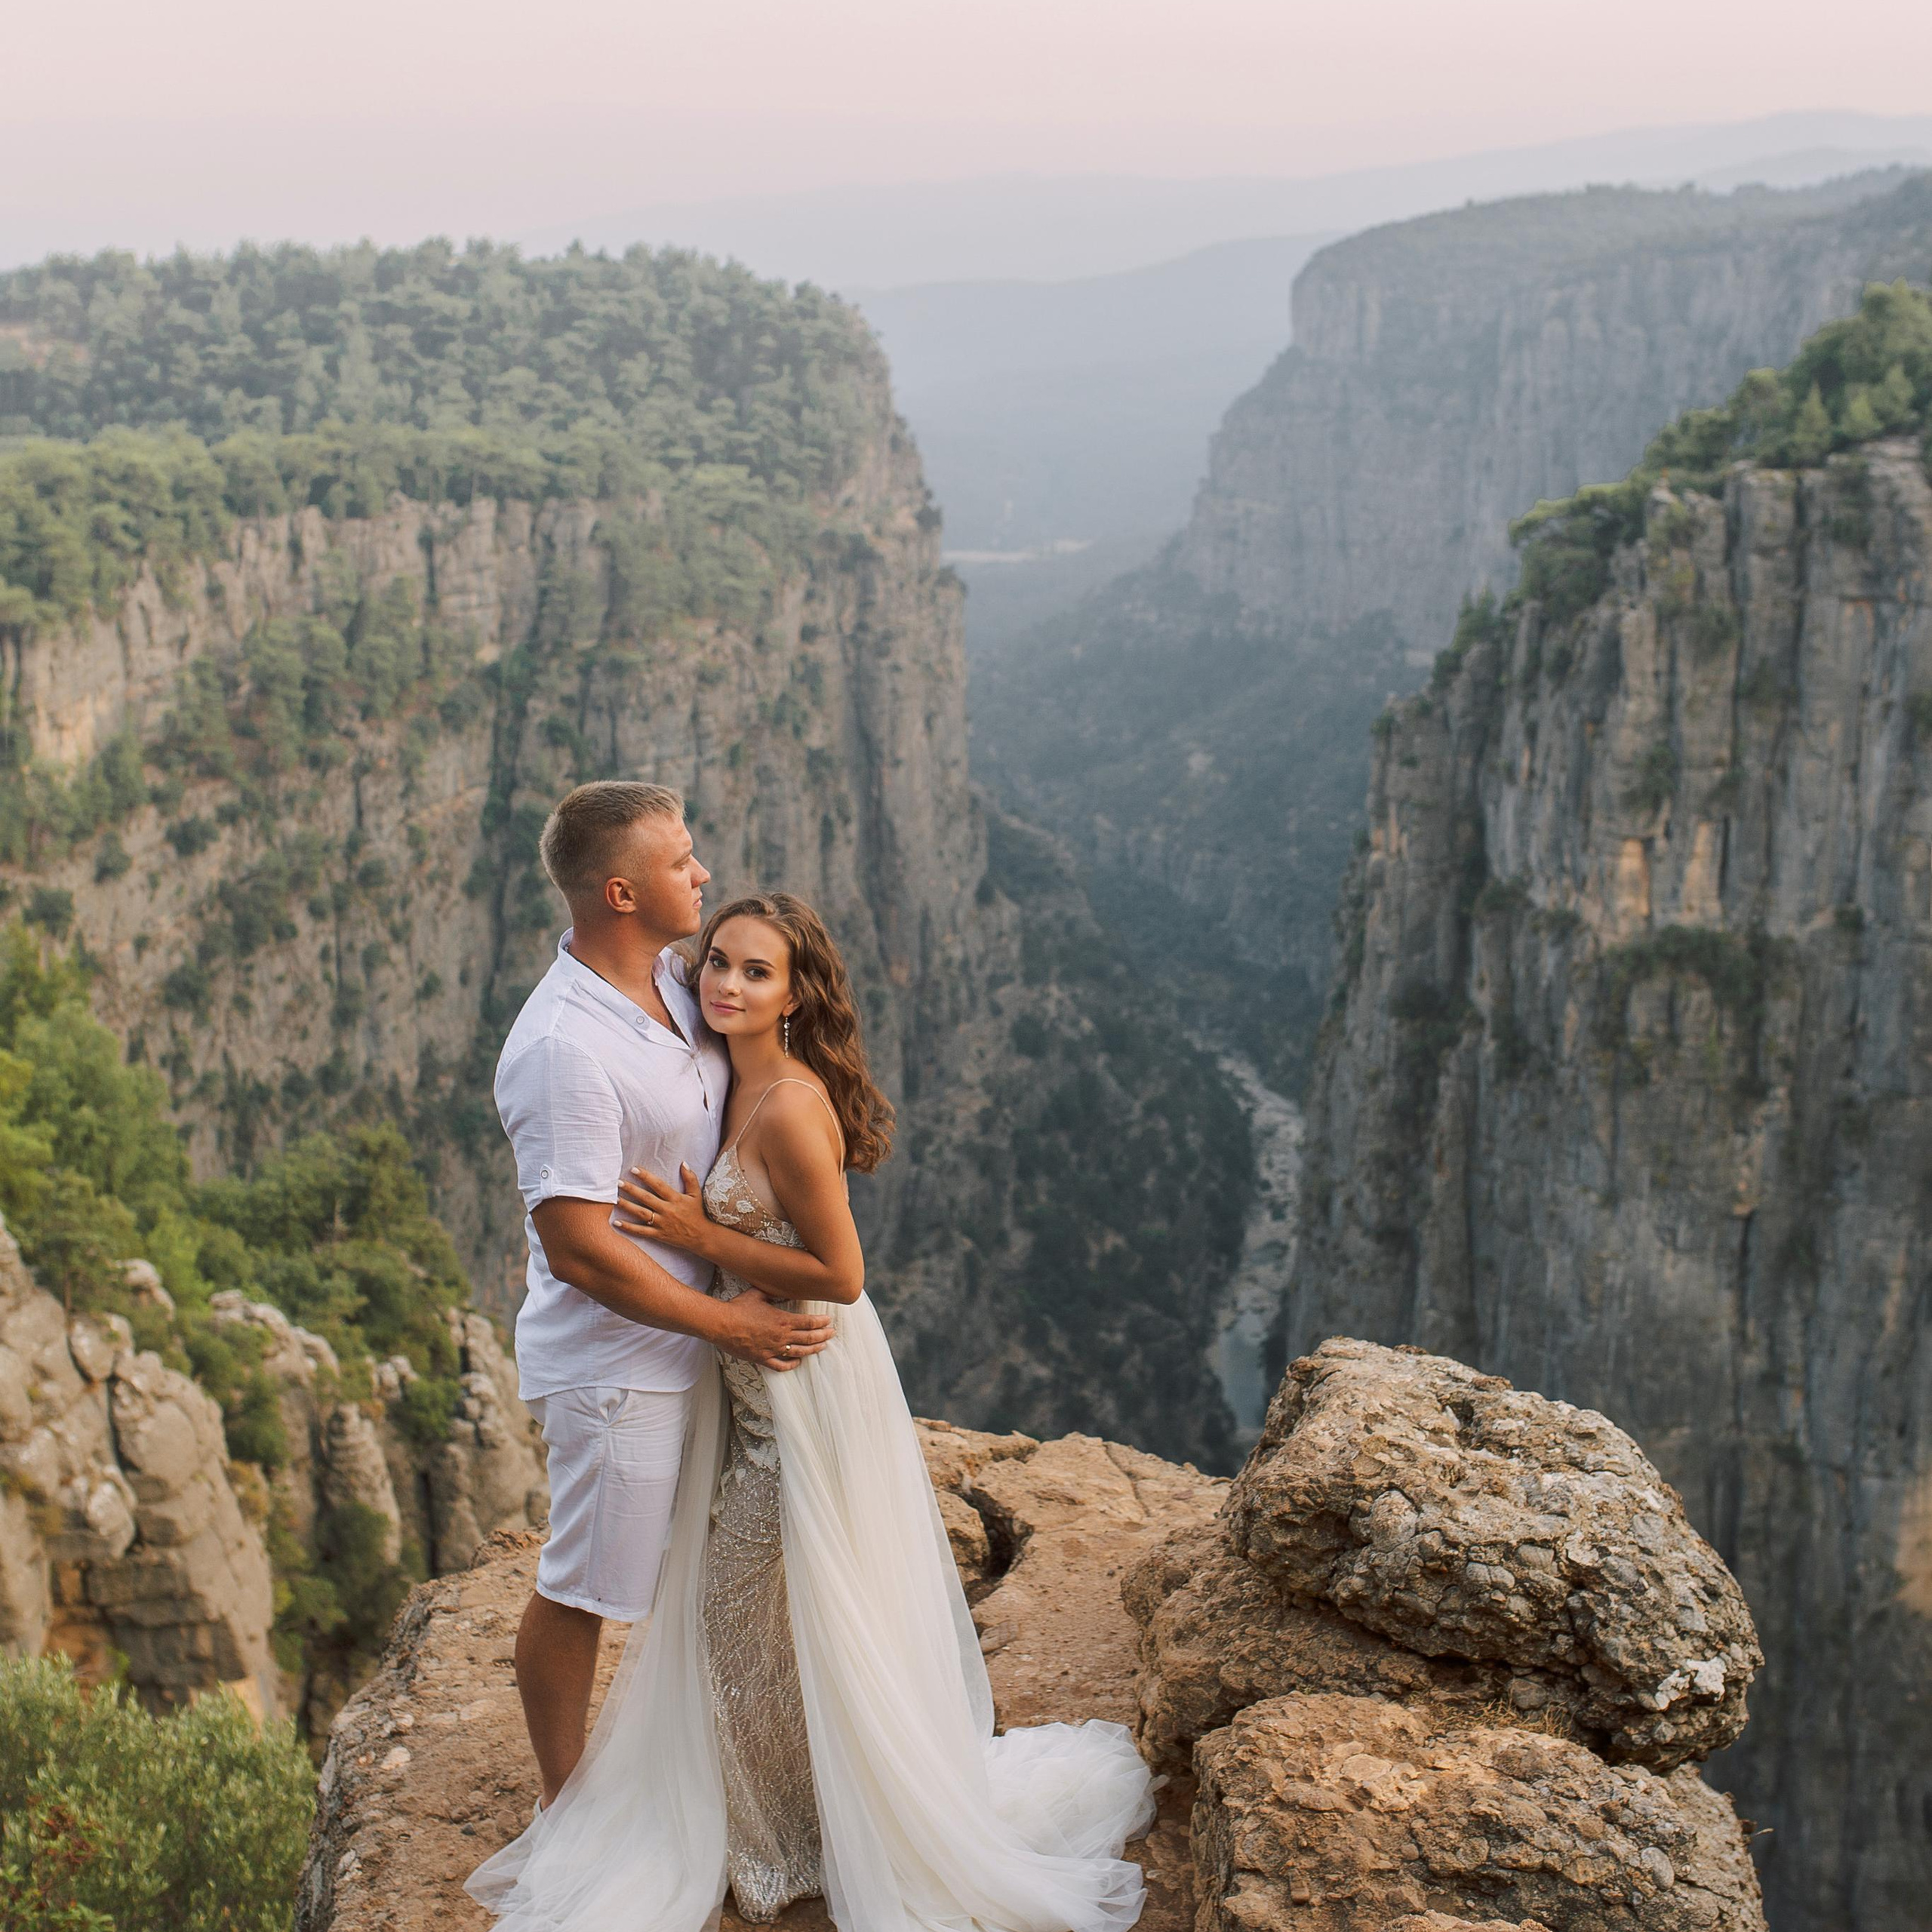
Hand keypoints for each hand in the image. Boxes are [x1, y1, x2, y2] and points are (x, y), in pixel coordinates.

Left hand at [615, 1164, 711, 1254]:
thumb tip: (683, 1163)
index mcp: (675, 1199)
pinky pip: (641, 1231)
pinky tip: (616, 1222)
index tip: (634, 1169)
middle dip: (631, 1189)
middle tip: (618, 1182)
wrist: (701, 1237)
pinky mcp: (658, 1234)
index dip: (646, 1177)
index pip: (659, 1185)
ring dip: (627, 1206)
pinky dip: (629, 1228)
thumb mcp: (696, 1195)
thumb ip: (690, 1178)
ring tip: (614, 1199)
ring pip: (641, 1213)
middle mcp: (667, 1210)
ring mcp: (662, 1223)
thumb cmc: (697, 1213)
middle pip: (646, 1198)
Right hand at [710, 1289, 834, 1372]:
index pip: (809, 1323)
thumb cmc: (738, 1307)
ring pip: (799, 1352)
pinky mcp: (762, 1359)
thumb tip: (780, 1286)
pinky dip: (792, 1364)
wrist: (721, 1324)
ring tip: (822, 1347)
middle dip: (823, 1336)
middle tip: (832, 1334)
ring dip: (813, 1350)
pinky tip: (798, 1362)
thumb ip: (772, 1292)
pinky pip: (781, 1365)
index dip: (822, 1322)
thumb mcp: (758, 1294)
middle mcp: (781, 1336)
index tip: (829, 1321)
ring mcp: (773, 1349)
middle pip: (809, 1338)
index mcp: (782, 1320)